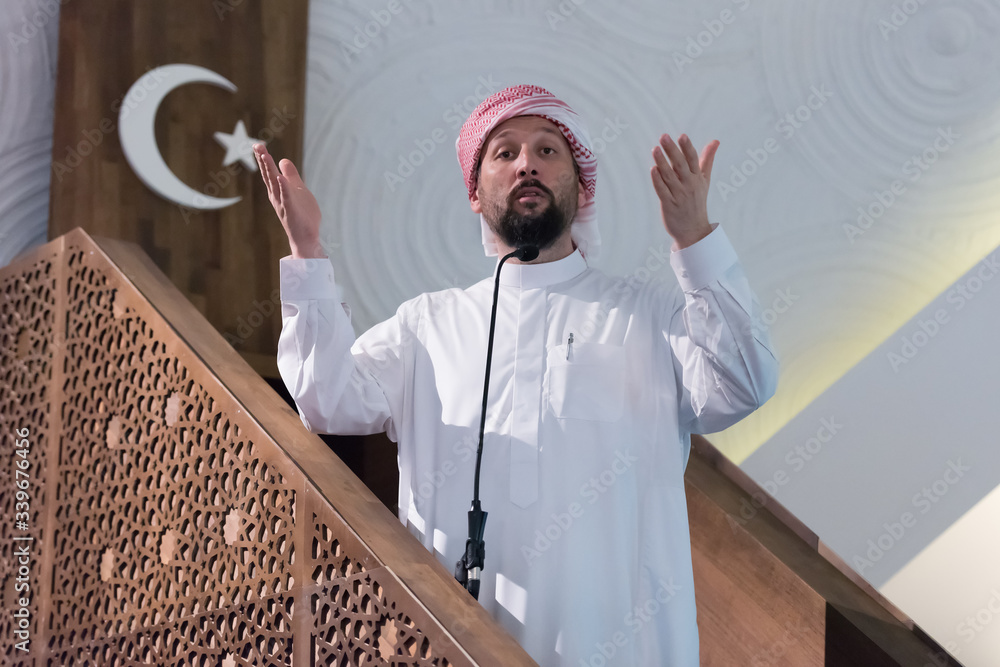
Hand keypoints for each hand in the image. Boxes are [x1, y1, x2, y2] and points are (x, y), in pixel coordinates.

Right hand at [254, 143, 325, 258]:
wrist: (306, 237)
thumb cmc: (301, 215)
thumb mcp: (298, 190)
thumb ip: (291, 176)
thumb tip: (283, 160)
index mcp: (278, 191)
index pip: (270, 172)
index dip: (264, 159)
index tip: (258, 145)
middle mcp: (277, 196)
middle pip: (269, 176)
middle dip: (263, 161)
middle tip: (257, 145)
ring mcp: (283, 204)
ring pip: (275, 185)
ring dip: (269, 170)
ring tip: (265, 155)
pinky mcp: (292, 211)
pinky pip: (287, 198)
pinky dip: (284, 188)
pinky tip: (281, 178)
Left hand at [650, 134, 718, 248]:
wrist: (694, 230)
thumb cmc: (697, 201)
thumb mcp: (704, 180)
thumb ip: (707, 159)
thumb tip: (715, 141)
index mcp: (697, 178)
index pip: (693, 160)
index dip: (687, 148)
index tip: (682, 136)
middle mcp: (689, 185)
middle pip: (680, 165)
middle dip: (672, 150)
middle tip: (664, 137)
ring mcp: (679, 195)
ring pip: (669, 176)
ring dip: (662, 162)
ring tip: (655, 149)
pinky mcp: (669, 205)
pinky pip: (662, 191)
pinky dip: (658, 180)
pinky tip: (653, 169)